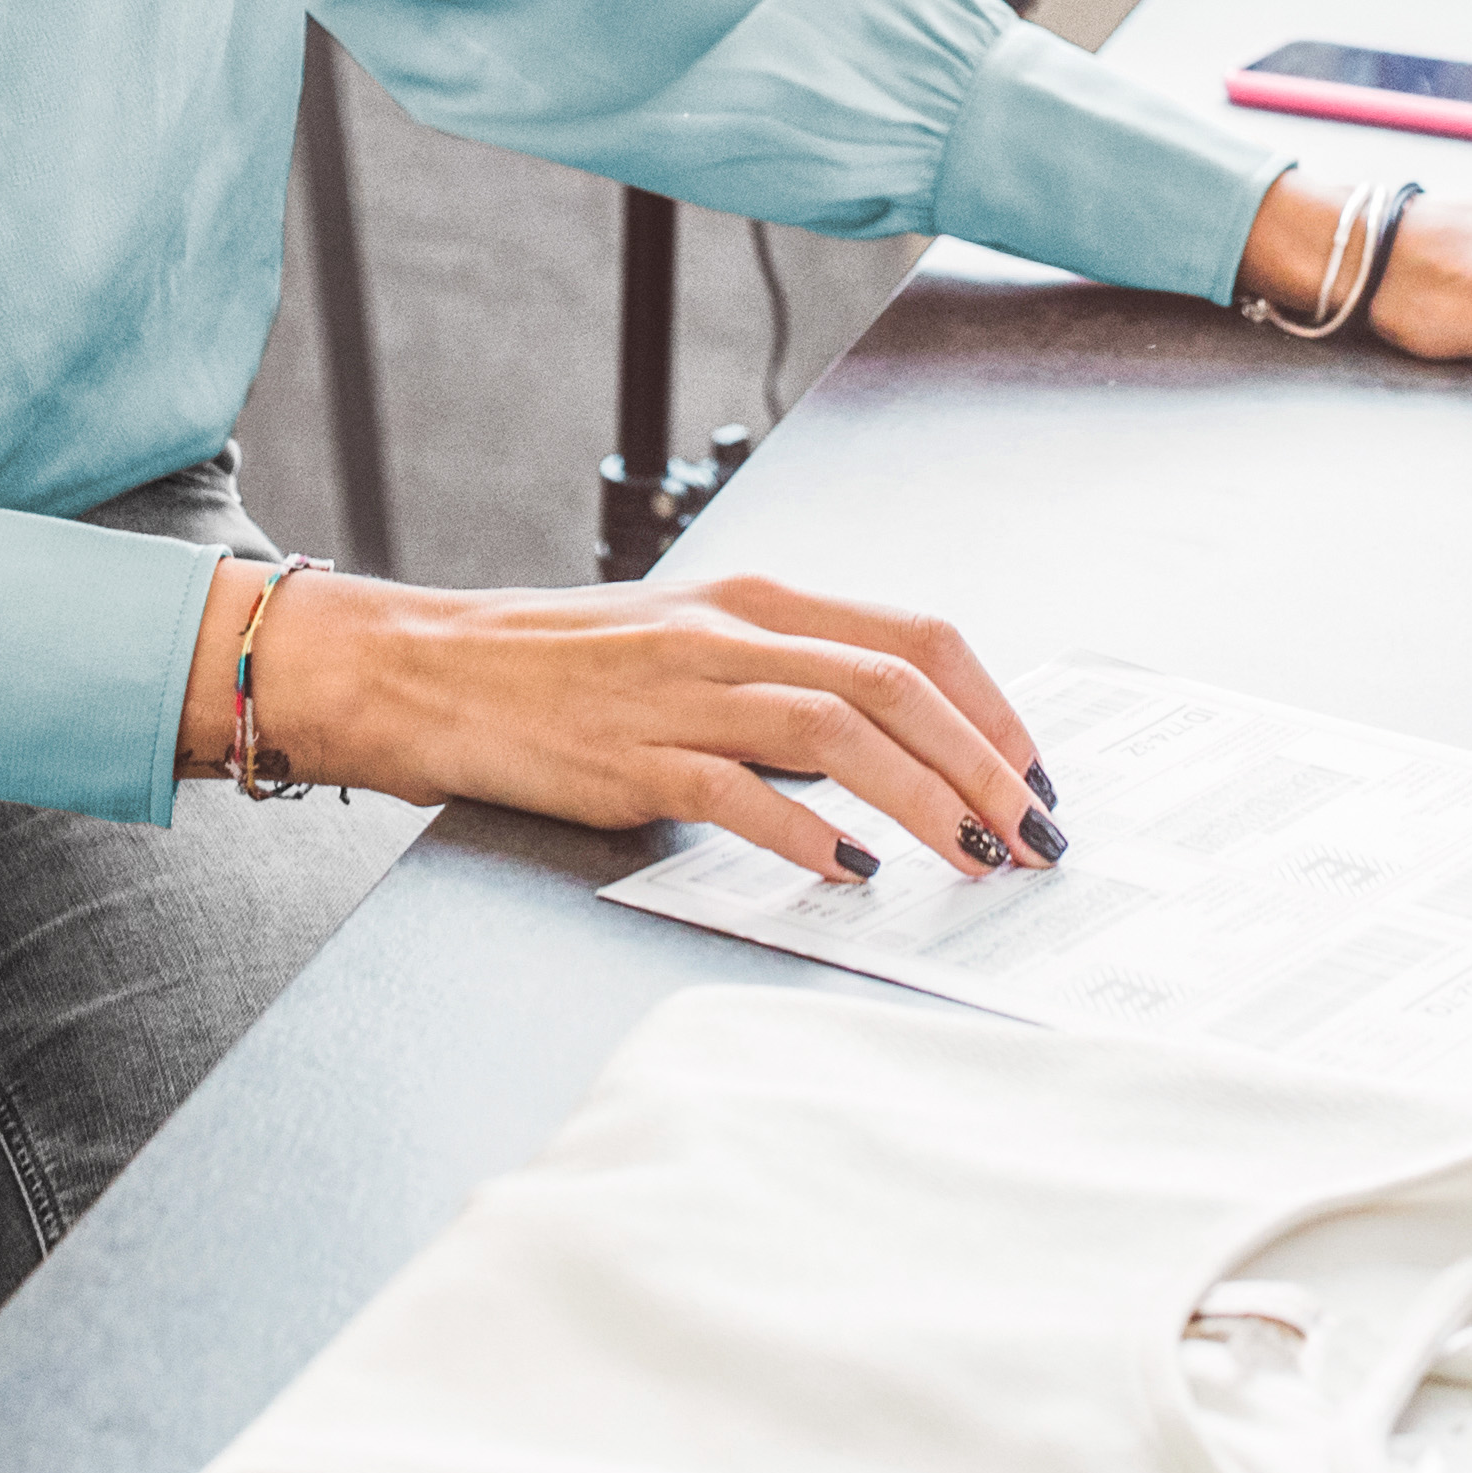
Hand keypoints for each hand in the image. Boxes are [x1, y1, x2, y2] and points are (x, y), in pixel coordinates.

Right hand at [184, 563, 1066, 894]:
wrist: (432, 673)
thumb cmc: (568, 671)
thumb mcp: (696, 649)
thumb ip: (790, 680)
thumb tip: (901, 746)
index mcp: (759, 601)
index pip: (917, 637)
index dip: (995, 708)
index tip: (1038, 775)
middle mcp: (731, 632)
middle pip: (899, 684)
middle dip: (987, 765)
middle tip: (1039, 836)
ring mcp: (681, 692)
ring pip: (839, 729)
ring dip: (926, 799)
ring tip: (977, 860)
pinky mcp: (630, 759)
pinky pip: (738, 791)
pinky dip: (806, 832)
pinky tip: (851, 871)